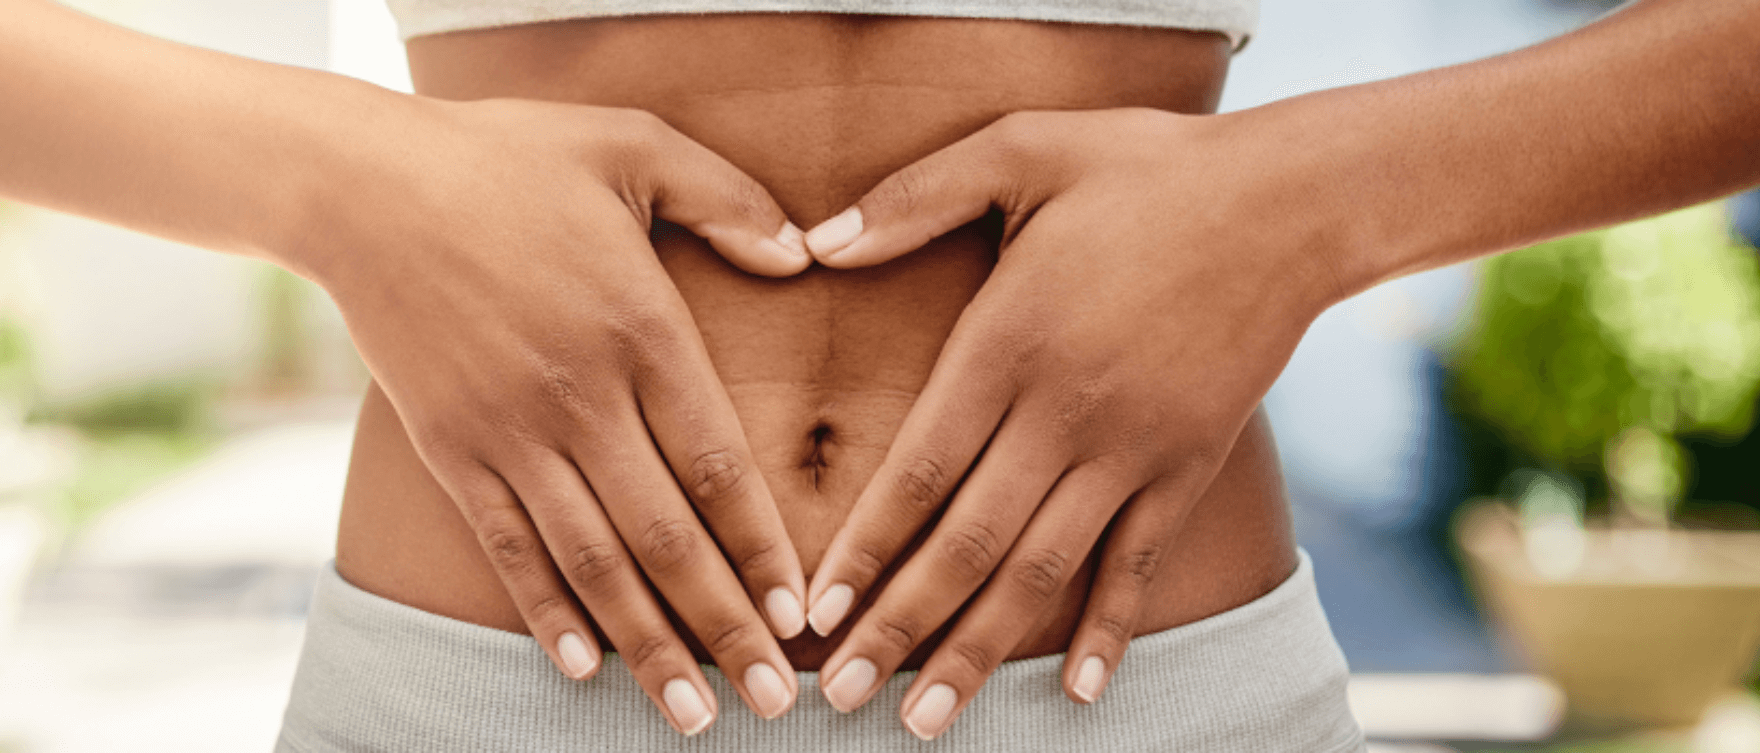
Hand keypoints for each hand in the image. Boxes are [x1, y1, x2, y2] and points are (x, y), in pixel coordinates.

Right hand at [298, 97, 812, 733]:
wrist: (361, 184)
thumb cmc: (507, 158)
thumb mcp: (634, 145)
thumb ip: (730, 199)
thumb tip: (806, 253)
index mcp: (640, 329)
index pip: (718, 465)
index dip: (761, 549)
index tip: (800, 615)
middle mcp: (580, 397)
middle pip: (667, 537)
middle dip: (723, 629)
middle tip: (774, 703)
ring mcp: (511, 431)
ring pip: (592, 561)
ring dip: (647, 646)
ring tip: (694, 716)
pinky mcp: (453, 448)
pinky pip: (506, 546)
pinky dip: (544, 610)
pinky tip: (580, 666)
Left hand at [797, 108, 1340, 738]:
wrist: (1290, 200)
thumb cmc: (1145, 168)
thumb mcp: (1022, 148)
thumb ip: (915, 197)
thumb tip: (819, 242)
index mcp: (1007, 341)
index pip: (918, 469)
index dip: (864, 548)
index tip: (817, 613)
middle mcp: (1064, 412)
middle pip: (966, 543)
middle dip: (899, 626)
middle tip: (844, 695)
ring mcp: (1131, 449)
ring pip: (1041, 572)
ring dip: (978, 650)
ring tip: (924, 721)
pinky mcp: (1188, 466)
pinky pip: (1138, 564)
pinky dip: (1107, 631)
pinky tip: (1075, 692)